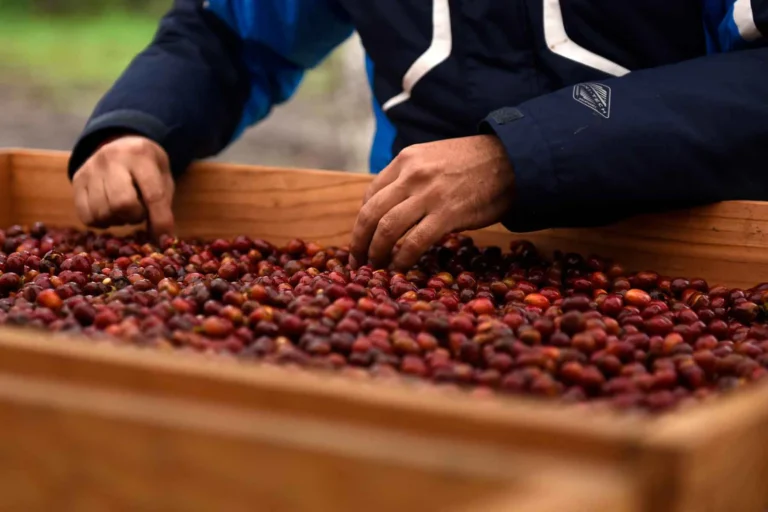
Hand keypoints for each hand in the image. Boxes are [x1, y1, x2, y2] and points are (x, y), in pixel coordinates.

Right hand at [72, 135, 174, 236]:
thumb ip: (163, 205)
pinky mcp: (76, 180)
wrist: (121, 143)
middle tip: (139, 212)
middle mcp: (112, 158)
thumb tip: (160, 239)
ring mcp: (90, 168)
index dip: (160, 220)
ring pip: (102, 212)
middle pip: (121, 204)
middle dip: (134, 217)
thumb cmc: (148, 167)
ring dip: (118, 220)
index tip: (164, 238)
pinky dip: (101, 222)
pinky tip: (109, 212)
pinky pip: (86, 215)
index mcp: (141, 155)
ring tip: (124, 209)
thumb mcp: (163, 178)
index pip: (153, 194)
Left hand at [350, 135, 514, 269]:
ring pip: (386, 229)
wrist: (515, 160)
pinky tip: (399, 270)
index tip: (362, 239)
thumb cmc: (477, 163)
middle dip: (358, 242)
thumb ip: (412, 177)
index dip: (362, 221)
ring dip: (375, 253)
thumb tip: (392, 207)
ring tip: (374, 268)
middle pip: (371, 213)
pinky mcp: (447, 215)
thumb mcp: (435, 158)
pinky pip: (413, 243)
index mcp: (406, 159)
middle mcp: (412, 174)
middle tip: (356, 261)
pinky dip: (401, 260)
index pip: (371, 193)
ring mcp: (428, 195)